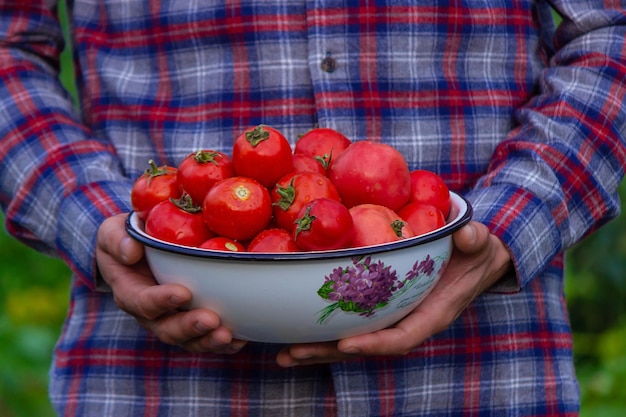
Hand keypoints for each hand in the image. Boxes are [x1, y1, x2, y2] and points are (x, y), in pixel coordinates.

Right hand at [96, 213, 246, 353]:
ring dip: (208, 340)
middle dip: (189, 327)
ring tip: (227, 335)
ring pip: (189, 339)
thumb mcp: (113, 232)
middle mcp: (151, 314)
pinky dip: (224, 343)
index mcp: (130, 292)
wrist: (142, 251)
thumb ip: (117, 240)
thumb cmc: (129, 238)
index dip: (161, 301)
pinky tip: (241, 339)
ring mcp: (173, 320)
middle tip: (211, 320)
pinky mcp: (192, 321)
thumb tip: (131, 252)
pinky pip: (206, 338)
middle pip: (167, 329)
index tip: (183, 293)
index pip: (142, 302)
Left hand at [276, 220, 511, 366]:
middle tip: (292, 353)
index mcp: (432, 314)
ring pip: (352, 341)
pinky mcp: (380, 310)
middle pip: (366, 347)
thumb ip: (476, 241)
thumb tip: (469, 235)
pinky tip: (294, 331)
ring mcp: (392, 318)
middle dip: (329, 352)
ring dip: (318, 349)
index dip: (374, 344)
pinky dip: (323, 332)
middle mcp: (408, 322)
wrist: (474, 260)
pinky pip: (351, 324)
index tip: (346, 344)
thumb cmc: (476, 252)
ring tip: (282, 353)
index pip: (402, 337)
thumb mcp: (480, 244)